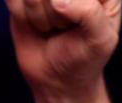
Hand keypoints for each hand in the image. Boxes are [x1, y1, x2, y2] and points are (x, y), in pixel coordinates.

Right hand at [7, 0, 121, 98]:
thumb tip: (57, 0)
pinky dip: (21, 13)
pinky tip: (35, 22)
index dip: (77, 6)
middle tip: (66, 27)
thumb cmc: (85, 57)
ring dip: (39, 14)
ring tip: (52, 26)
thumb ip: (89, 13)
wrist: (56, 77)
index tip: (81, 24)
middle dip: (57, 12)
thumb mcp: (100, 39)